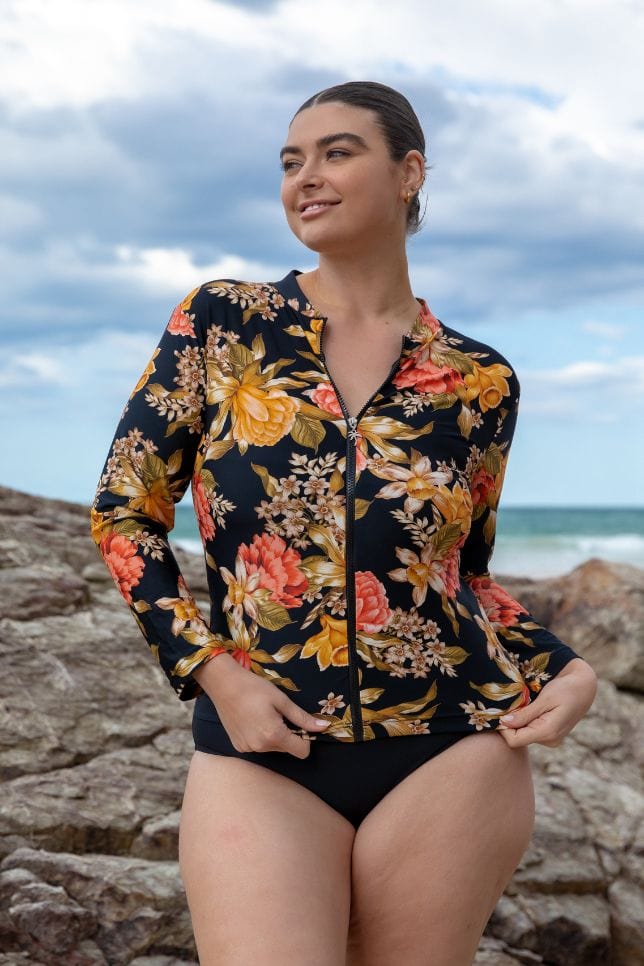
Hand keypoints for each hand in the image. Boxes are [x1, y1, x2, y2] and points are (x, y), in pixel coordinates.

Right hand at [193, 652, 330, 758]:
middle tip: (278, 713)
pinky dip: (260, 736)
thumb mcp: (281, 700)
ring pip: (273, 748)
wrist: (223, 684)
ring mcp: (248, 748)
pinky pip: (259, 746)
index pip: (302, 751)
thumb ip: (302, 717)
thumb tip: (324, 727)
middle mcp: (260, 747)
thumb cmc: (254, 688)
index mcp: (274, 735)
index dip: (305, 738)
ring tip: (263, 715)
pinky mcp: (239, 747)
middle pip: (287, 749)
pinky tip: (252, 720)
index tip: (298, 722)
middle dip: (288, 734)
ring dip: (274, 735)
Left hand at [496, 658, 596, 747]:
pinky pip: (531, 731)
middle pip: (518, 738)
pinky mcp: (551, 735)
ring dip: (518, 721)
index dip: (503, 728)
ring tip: (522, 704)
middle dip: (510, 723)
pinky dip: (525, 721)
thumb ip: (525, 714)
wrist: (584, 687)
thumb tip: (504, 723)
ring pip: (523, 734)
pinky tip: (528, 708)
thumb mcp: (544, 699)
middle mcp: (550, 740)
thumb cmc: (565, 689)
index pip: (514, 740)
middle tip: (510, 704)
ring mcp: (551, 739)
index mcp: (548, 733)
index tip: (500, 711)